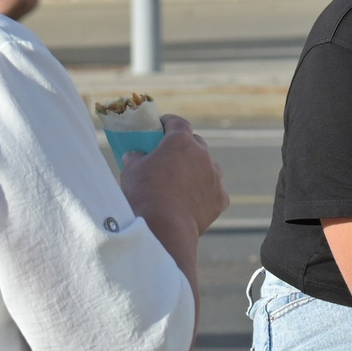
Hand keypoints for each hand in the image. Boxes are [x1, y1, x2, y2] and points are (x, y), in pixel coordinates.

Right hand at [121, 116, 228, 236]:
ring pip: (209, 166)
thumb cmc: (145, 194)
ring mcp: (214, 177)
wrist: (165, 227)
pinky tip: (195, 201)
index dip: (169, 122)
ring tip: (183, 180)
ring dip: (198, 169)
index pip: (178, 123)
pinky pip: (215, 191)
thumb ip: (135, 157)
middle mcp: (202, 155)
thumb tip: (134, 155)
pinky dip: (206, 193)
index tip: (161, 125)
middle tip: (170, 155)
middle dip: (185, 146)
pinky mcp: (220, 198)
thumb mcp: (131, 171)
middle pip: (196, 143)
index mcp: (181, 142)